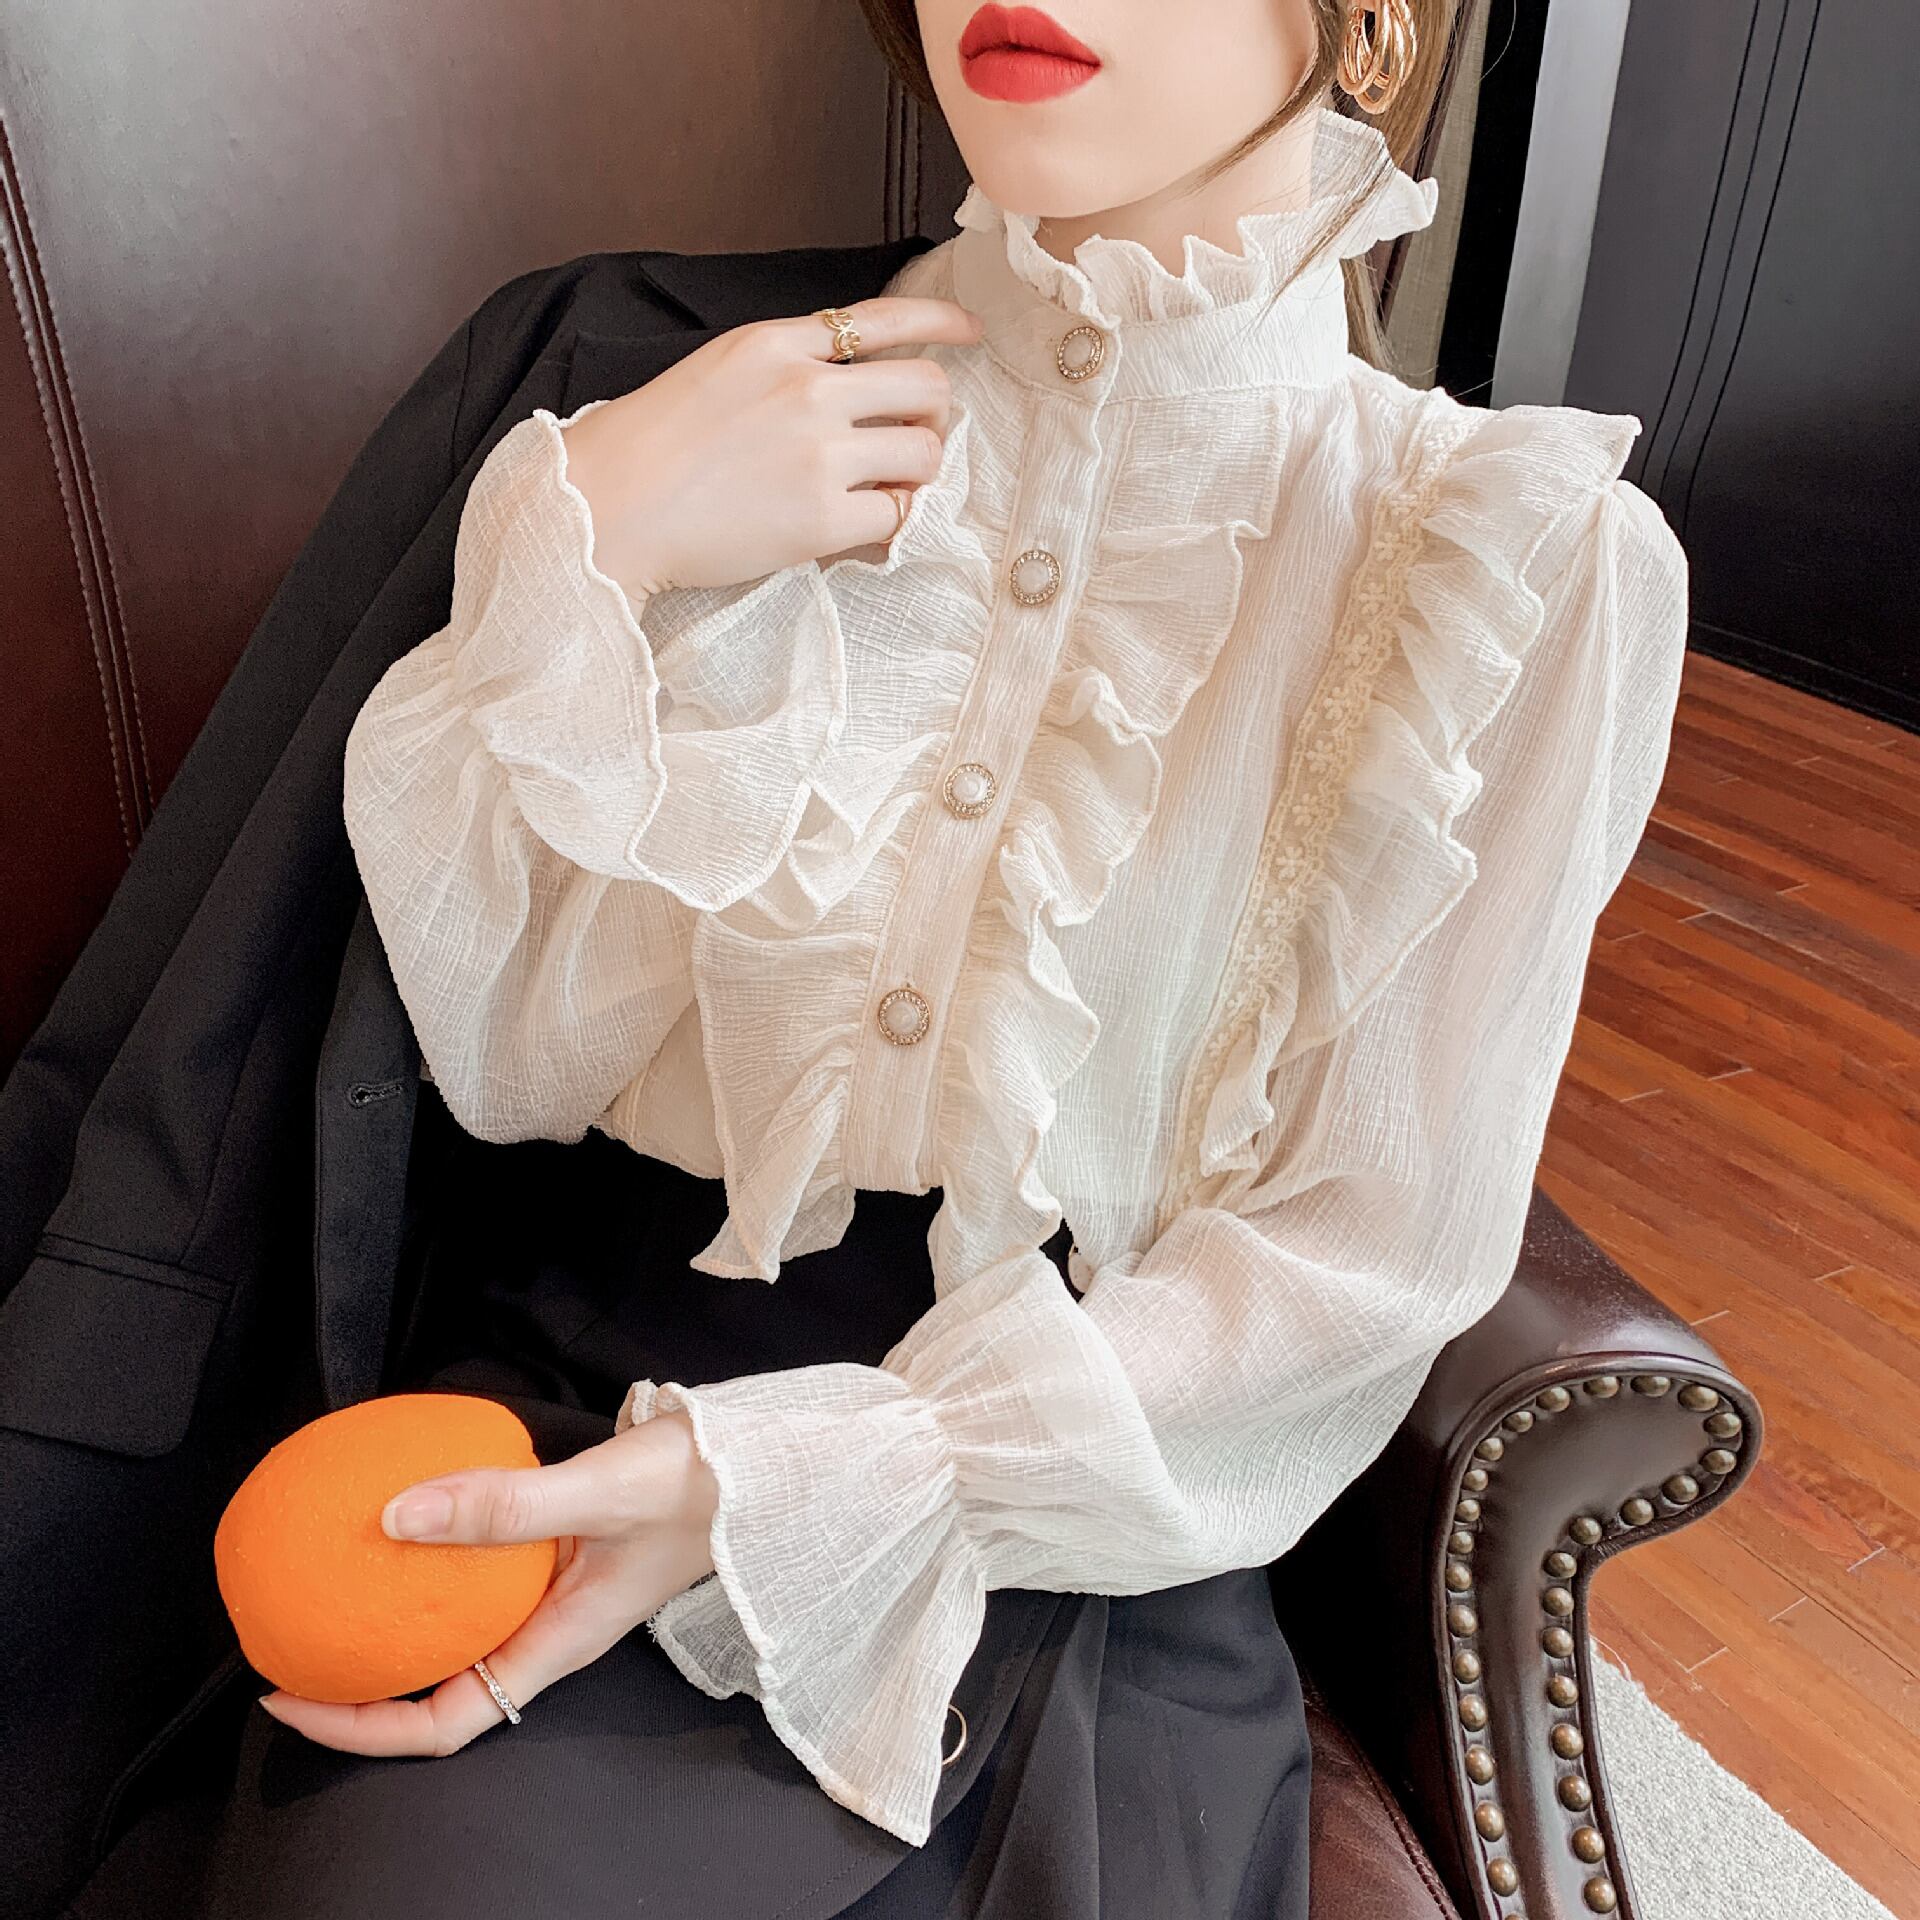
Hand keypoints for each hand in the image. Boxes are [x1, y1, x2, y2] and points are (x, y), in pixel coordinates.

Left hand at [257, 1409, 719, 1756]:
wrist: (763, 1458)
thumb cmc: (701, 1485)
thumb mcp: (600, 1492)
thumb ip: (505, 1504)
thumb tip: (394, 1516)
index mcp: (556, 1644)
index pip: (444, 1722)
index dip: (360, 1727)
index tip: (291, 1697)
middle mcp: (546, 1629)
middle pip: (437, 1688)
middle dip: (356, 1682)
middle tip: (287, 1640)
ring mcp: (553, 1589)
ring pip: (456, 1625)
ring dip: (392, 1614)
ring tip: (331, 1576)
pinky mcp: (558, 1545)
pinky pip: (479, 1561)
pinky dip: (434, 1545)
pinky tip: (404, 1504)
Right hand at [557, 294, 985, 600]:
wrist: (605, 509)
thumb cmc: (645, 450)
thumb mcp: (713, 374)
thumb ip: (780, 369)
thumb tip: (843, 393)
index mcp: (774, 343)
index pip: (880, 318)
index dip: (938, 324)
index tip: (970, 333)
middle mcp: (807, 388)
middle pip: (924, 388)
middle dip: (931, 417)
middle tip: (910, 445)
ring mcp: (819, 453)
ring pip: (925, 452)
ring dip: (918, 474)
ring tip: (885, 491)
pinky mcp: (822, 518)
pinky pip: (898, 516)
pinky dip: (892, 525)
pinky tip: (865, 529)